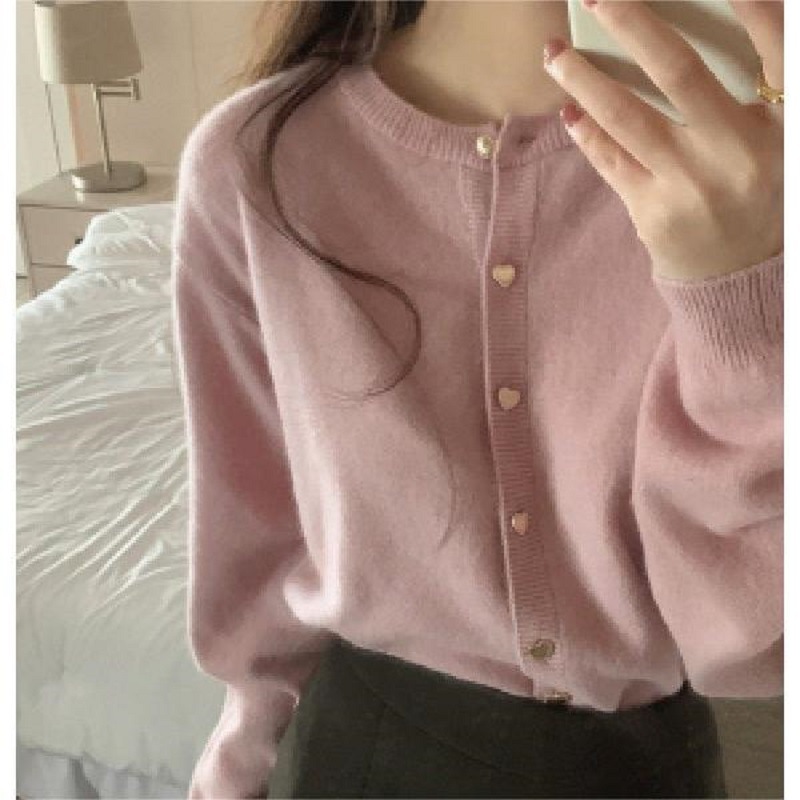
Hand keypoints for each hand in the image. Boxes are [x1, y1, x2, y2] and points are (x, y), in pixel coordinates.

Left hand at [542, 0, 782, 281]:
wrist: (741, 277)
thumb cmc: (759, 197)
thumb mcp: (780, 143)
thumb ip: (760, 90)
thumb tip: (719, 26)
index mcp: (783, 129)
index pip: (774, 49)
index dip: (753, 8)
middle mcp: (735, 152)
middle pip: (677, 73)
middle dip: (632, 26)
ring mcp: (688, 185)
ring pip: (627, 116)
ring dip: (584, 79)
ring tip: (554, 54)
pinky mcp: (652, 213)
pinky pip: (611, 161)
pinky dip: (587, 132)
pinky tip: (569, 111)